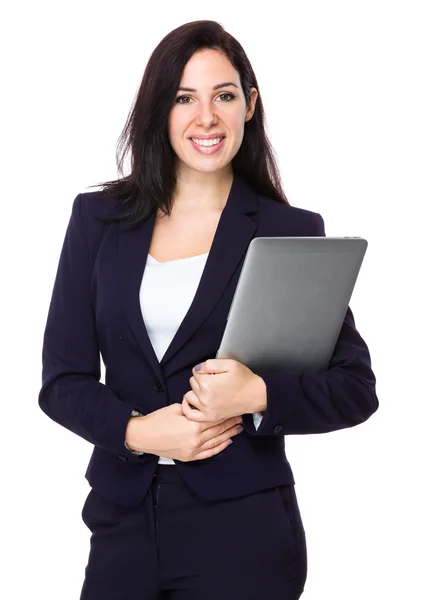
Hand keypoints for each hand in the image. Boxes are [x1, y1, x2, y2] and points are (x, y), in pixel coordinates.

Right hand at [127, 403, 243, 461]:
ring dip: (229, 435)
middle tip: (241, 417)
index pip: (215, 418)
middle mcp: (196, 439)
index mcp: (193, 425)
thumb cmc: (157, 420)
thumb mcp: (176, 408)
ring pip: (216, 442)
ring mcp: (193, 450)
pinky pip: (209, 453)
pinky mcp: (189, 457)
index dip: (226, 413)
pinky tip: (228, 442)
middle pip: (218, 430)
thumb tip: (203, 407)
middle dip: (230, 423)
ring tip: (239, 429)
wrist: (143, 436)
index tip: (234, 408)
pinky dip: (220, 448)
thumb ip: (193, 409)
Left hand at [182, 358, 262, 422]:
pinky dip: (188, 408)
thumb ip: (210, 363)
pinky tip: (193, 402)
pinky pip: (190, 414)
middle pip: (192, 383)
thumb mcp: (229, 364)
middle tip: (215, 381)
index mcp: (207, 384)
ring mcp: (206, 409)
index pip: (195, 372)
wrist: (255, 395)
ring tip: (207, 390)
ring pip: (189, 396)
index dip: (205, 370)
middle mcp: (204, 398)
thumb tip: (197, 369)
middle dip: (201, 379)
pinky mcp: (210, 417)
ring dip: (195, 391)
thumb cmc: (243, 379)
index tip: (215, 372)